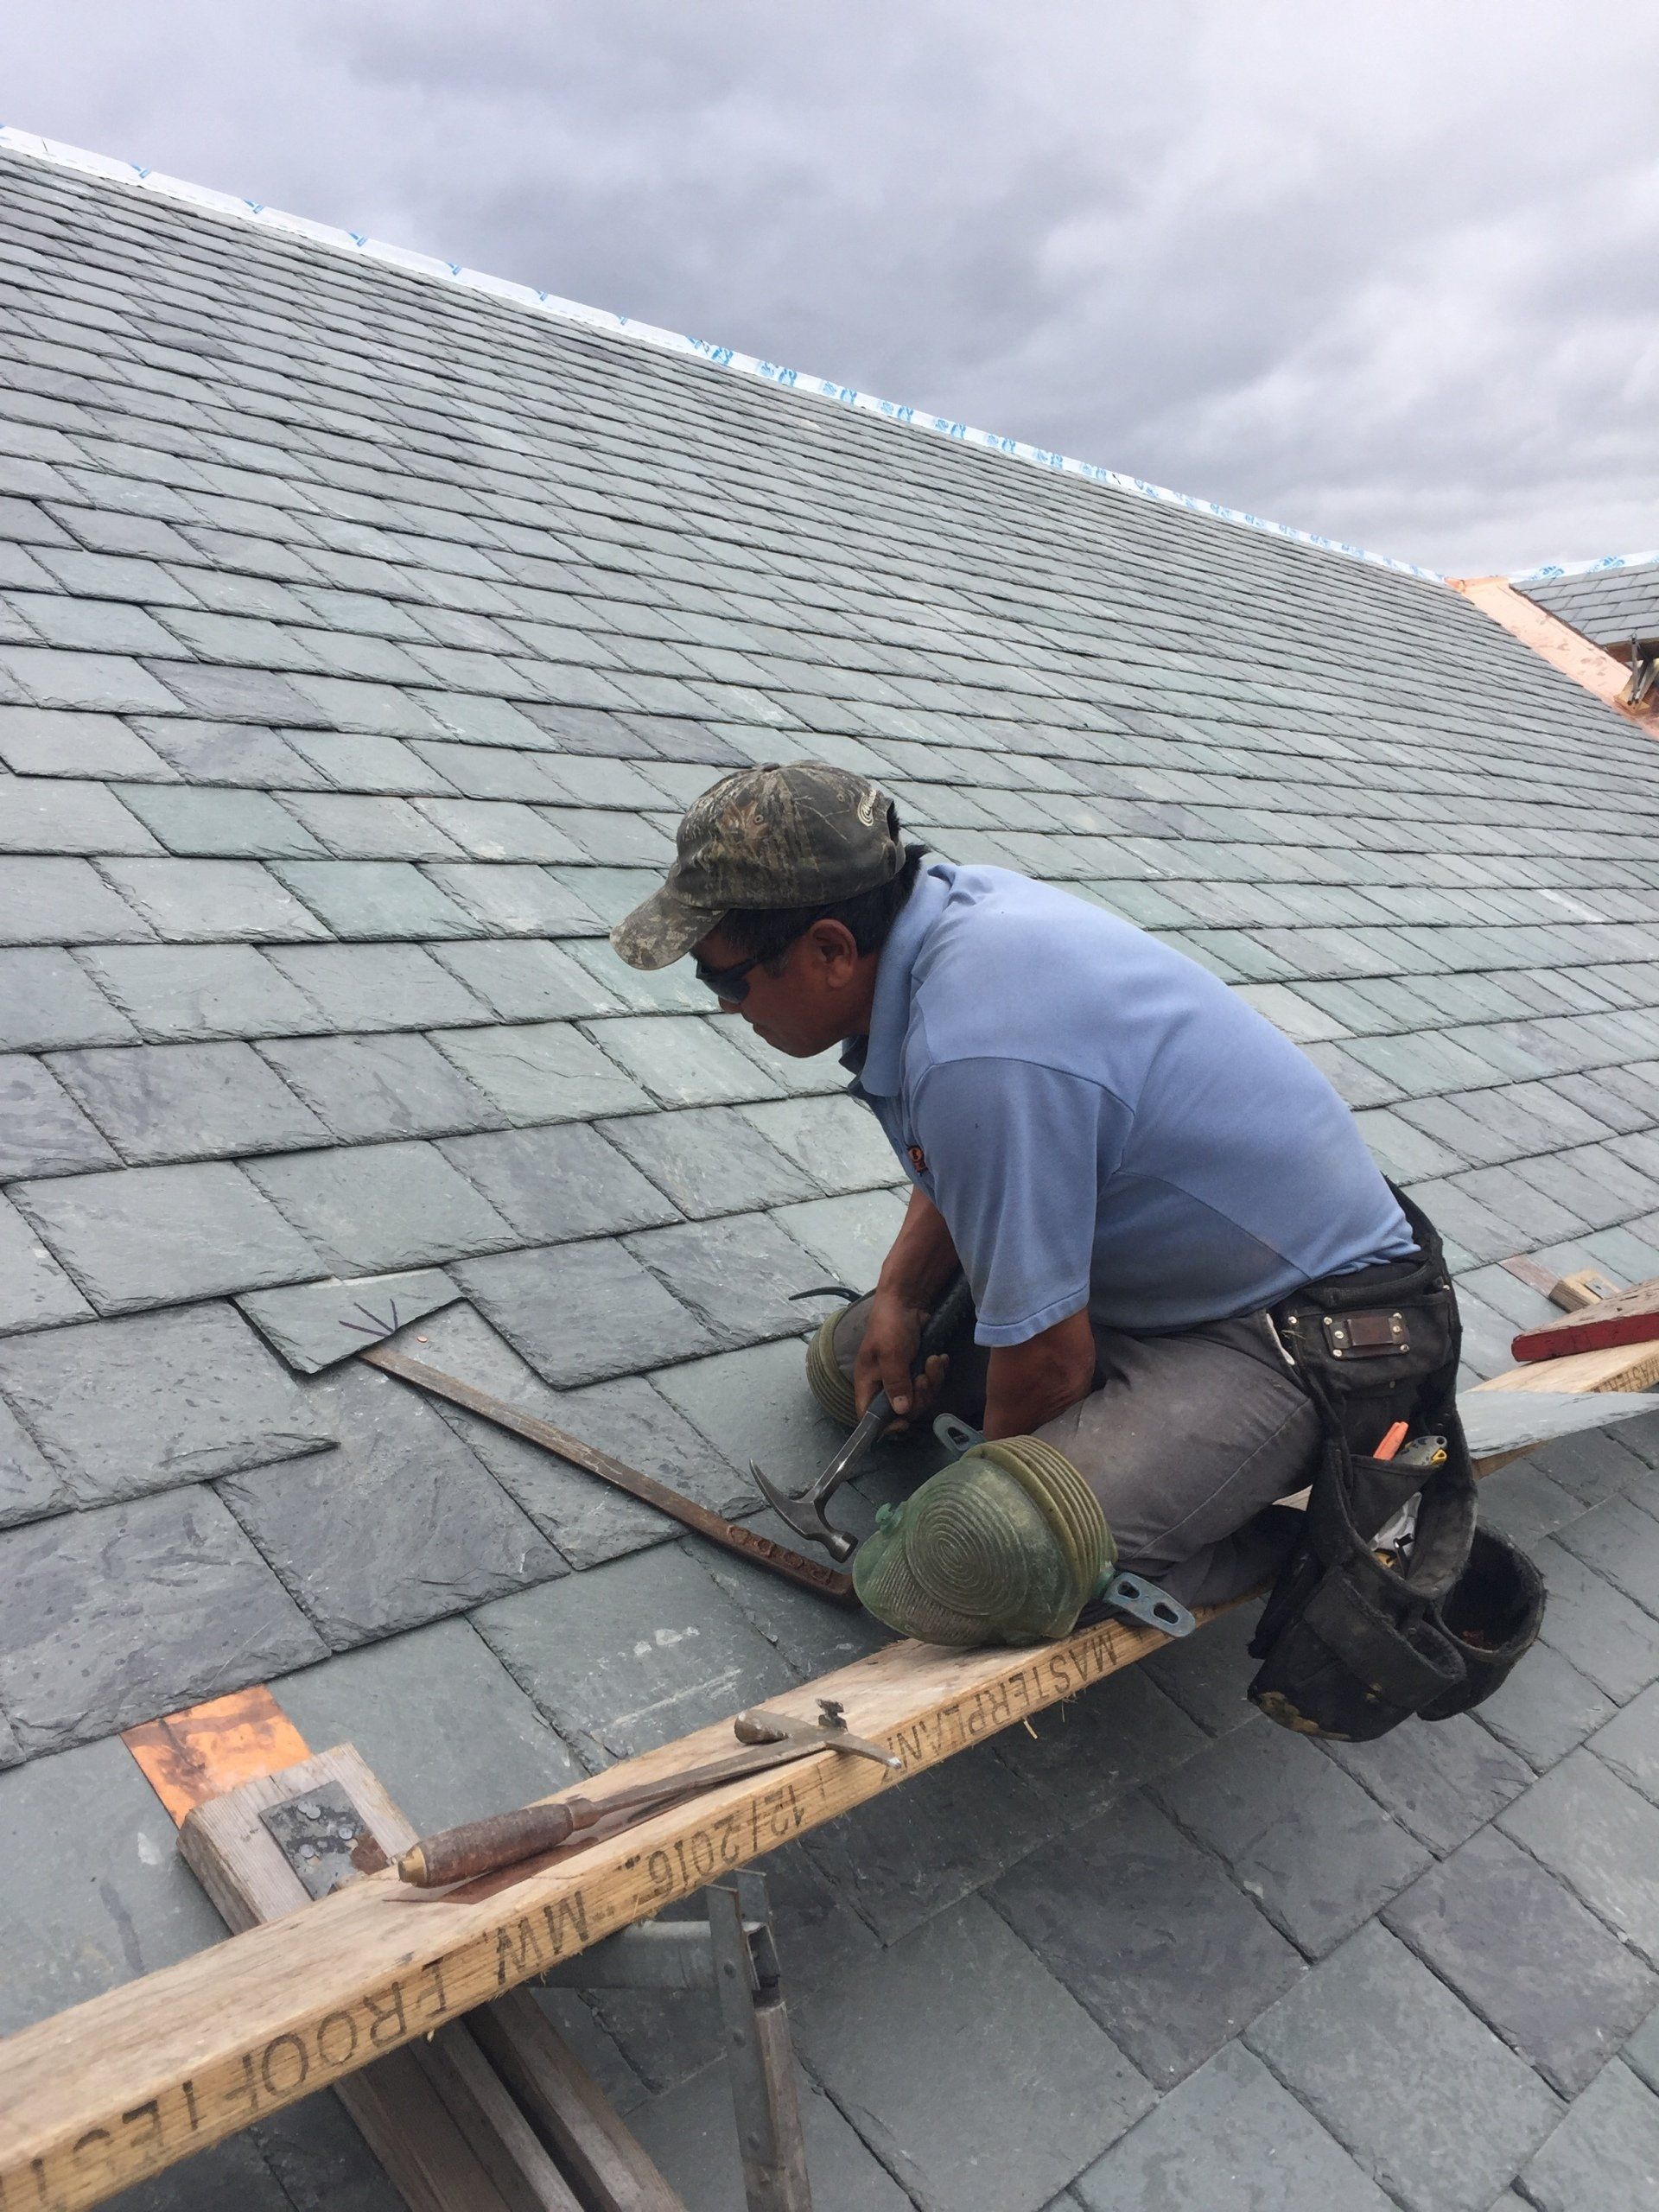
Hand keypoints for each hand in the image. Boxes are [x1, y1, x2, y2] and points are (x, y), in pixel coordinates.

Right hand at [855, 1287, 948, 1432]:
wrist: (909, 1299)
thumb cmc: (891, 1324)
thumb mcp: (891, 1353)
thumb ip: (895, 1383)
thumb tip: (901, 1411)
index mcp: (868, 1382)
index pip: (868, 1415)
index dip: (884, 1425)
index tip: (904, 1423)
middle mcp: (884, 1383)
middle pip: (901, 1410)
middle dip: (918, 1397)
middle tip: (924, 1379)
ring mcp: (902, 1376)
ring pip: (920, 1396)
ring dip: (931, 1381)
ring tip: (934, 1361)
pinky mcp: (918, 1367)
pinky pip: (930, 1382)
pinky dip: (937, 1372)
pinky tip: (940, 1359)